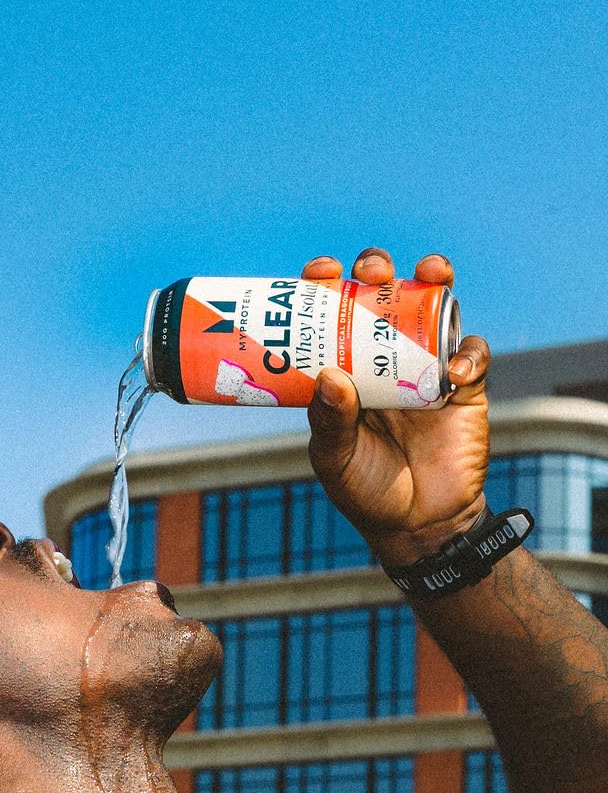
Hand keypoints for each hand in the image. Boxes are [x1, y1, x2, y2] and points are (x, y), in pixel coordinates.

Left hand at [303, 248, 489, 566]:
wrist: (417, 524)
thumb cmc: (365, 488)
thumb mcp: (335, 459)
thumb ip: (329, 421)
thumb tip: (328, 376)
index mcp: (344, 366)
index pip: (332, 312)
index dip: (326, 283)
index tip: (319, 272)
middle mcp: (384, 356)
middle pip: (383, 293)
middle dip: (378, 268)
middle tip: (371, 270)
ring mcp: (427, 367)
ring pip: (435, 305)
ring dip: (434, 279)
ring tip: (429, 273)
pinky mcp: (466, 388)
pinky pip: (473, 355)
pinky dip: (467, 355)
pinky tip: (453, 371)